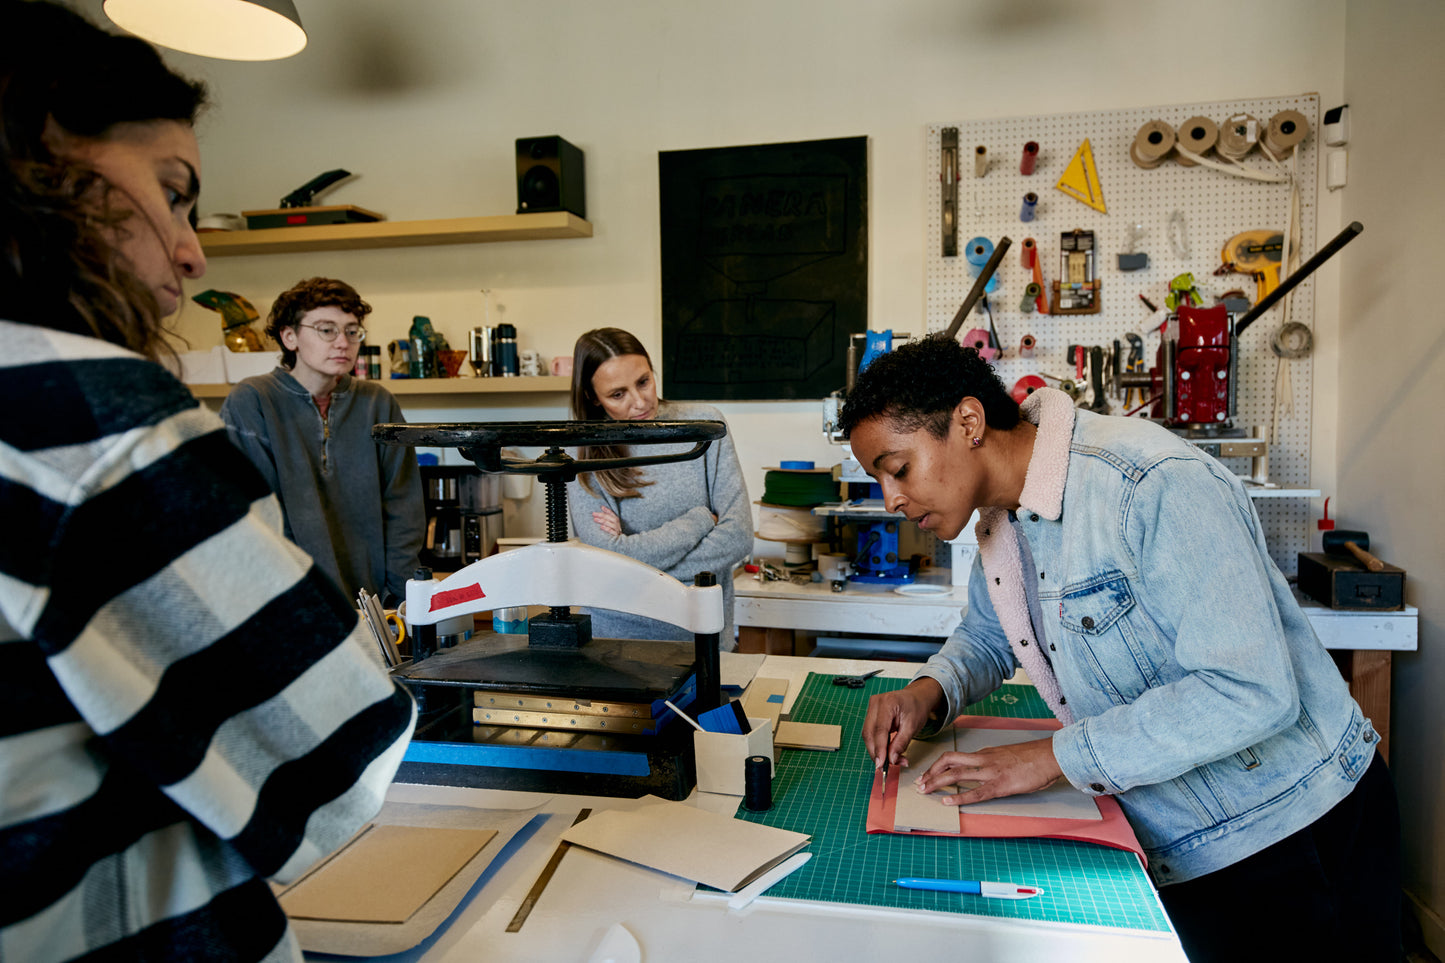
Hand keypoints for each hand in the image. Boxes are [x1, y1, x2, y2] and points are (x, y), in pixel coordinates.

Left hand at [592, 508, 620, 536]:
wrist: (620, 539)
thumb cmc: (614, 529)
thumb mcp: (611, 521)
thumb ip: (607, 515)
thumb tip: (602, 507)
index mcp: (616, 519)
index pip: (611, 513)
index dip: (607, 510)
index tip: (601, 507)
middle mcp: (616, 523)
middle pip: (609, 517)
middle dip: (601, 515)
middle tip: (593, 514)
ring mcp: (616, 529)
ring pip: (610, 523)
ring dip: (602, 521)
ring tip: (595, 519)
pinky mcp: (615, 534)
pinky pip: (611, 531)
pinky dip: (606, 529)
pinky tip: (601, 527)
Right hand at [862, 678, 943, 770]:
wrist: (917, 698)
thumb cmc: (917, 708)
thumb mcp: (913, 727)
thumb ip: (901, 743)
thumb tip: (891, 759)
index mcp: (888, 702)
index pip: (879, 730)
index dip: (879, 749)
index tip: (881, 764)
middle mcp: (875, 703)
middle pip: (869, 733)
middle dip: (876, 752)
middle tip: (886, 766)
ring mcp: (871, 708)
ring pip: (867, 734)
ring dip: (876, 750)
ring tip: (890, 761)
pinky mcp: (870, 714)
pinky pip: (870, 732)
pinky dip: (877, 745)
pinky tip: (885, 752)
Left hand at [914, 737, 1063, 805]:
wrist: (1049, 756)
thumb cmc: (1032, 758)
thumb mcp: (1007, 755)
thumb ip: (993, 761)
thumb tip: (982, 769)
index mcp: (985, 753)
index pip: (954, 757)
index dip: (937, 765)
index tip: (927, 774)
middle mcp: (983, 760)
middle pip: (949, 762)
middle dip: (931, 773)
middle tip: (919, 784)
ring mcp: (991, 772)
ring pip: (957, 774)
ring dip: (938, 783)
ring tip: (925, 791)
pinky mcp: (1000, 785)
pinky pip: (976, 792)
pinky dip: (959, 796)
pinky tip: (947, 801)